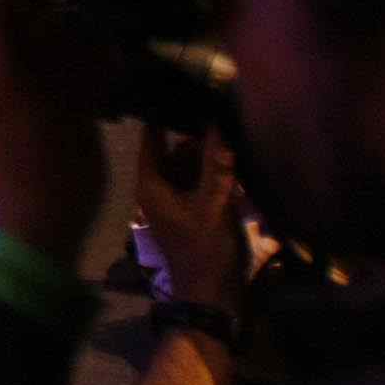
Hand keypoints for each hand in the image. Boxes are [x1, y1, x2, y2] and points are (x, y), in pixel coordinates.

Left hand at [135, 124, 248, 310]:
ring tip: (230, 126)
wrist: (212, 298)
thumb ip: (215, 165)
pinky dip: (212, 171)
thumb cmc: (205, 250)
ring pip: (188, 165)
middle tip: (218, 106)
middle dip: (195, 133)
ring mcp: (175, 200)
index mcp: (150, 184)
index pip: (150, 136)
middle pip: (172, 149)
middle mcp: (157, 188)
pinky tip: (234, 158)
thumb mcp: (213, 204)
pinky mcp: (192, 211)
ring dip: (206, 153)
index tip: (181, 86)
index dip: (163, 112)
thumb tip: (217, 123)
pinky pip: (198, 181)